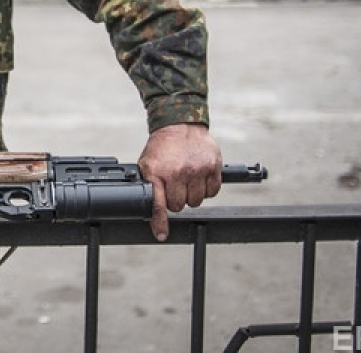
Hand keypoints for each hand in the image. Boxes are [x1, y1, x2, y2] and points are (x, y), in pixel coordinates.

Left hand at [137, 123, 221, 240]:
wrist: (180, 125)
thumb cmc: (162, 146)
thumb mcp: (147, 164)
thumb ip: (149, 185)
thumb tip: (147, 208)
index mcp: (158, 172)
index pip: (159, 204)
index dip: (160, 222)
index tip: (161, 235)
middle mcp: (178, 172)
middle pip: (179, 206)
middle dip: (176, 200)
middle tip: (174, 187)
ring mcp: (197, 170)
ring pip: (196, 201)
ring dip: (191, 195)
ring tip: (187, 180)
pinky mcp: (213, 167)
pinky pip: (212, 192)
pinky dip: (206, 189)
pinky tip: (199, 178)